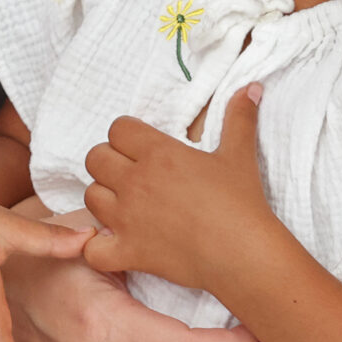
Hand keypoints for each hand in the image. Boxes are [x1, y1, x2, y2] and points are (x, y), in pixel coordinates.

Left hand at [81, 84, 279, 292]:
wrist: (243, 254)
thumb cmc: (241, 203)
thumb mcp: (239, 154)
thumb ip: (239, 117)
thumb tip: (251, 87)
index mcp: (159, 153)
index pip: (117, 128)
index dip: (126, 135)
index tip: (141, 147)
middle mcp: (136, 182)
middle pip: (95, 158)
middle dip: (109, 162)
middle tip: (131, 173)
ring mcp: (128, 219)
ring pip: (89, 196)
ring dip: (104, 198)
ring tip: (125, 204)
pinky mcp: (129, 252)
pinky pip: (92, 249)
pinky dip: (97, 246)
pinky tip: (115, 242)